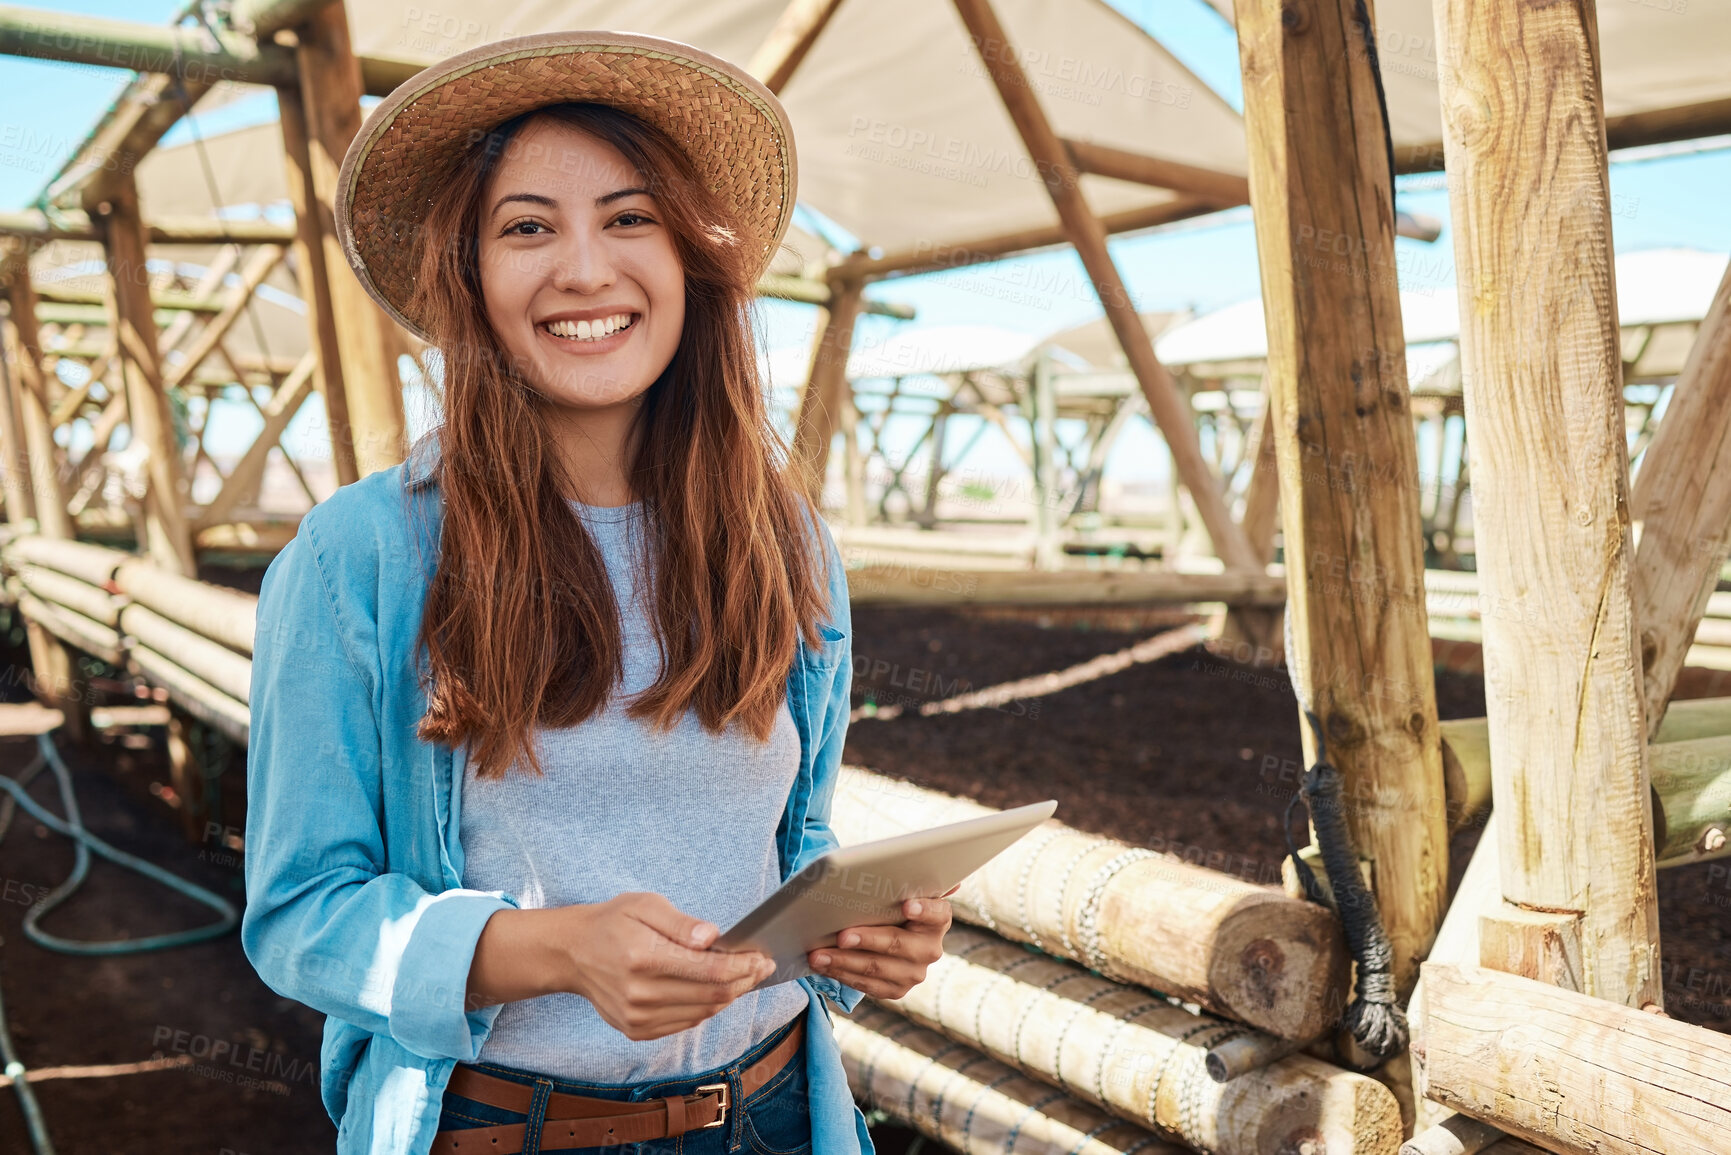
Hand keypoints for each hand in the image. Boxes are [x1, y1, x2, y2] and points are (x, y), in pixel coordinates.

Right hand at [550, 892, 774, 1040]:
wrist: (572, 953)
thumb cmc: (612, 923)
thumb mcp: (645, 905)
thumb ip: (681, 923)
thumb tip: (712, 937)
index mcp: (643, 957)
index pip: (709, 971)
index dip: (743, 967)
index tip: (762, 958)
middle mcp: (640, 993)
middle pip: (711, 996)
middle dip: (744, 982)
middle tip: (761, 967)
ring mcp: (637, 1017)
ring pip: (702, 1013)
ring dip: (729, 996)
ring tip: (743, 977)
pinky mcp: (636, 1030)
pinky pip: (685, 1024)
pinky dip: (706, 1008)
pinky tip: (713, 991)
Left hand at [808, 885, 956, 998]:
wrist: (890, 938)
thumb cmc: (891, 905)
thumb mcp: (899, 892)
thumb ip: (907, 880)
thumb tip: (915, 865)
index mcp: (938, 919)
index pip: (937, 913)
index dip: (924, 909)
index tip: (907, 904)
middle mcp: (931, 949)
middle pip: (897, 944)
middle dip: (867, 940)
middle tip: (841, 935)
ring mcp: (914, 973)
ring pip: (876, 968)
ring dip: (843, 961)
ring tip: (818, 955)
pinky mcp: (897, 990)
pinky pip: (866, 984)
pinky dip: (842, 974)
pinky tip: (823, 965)